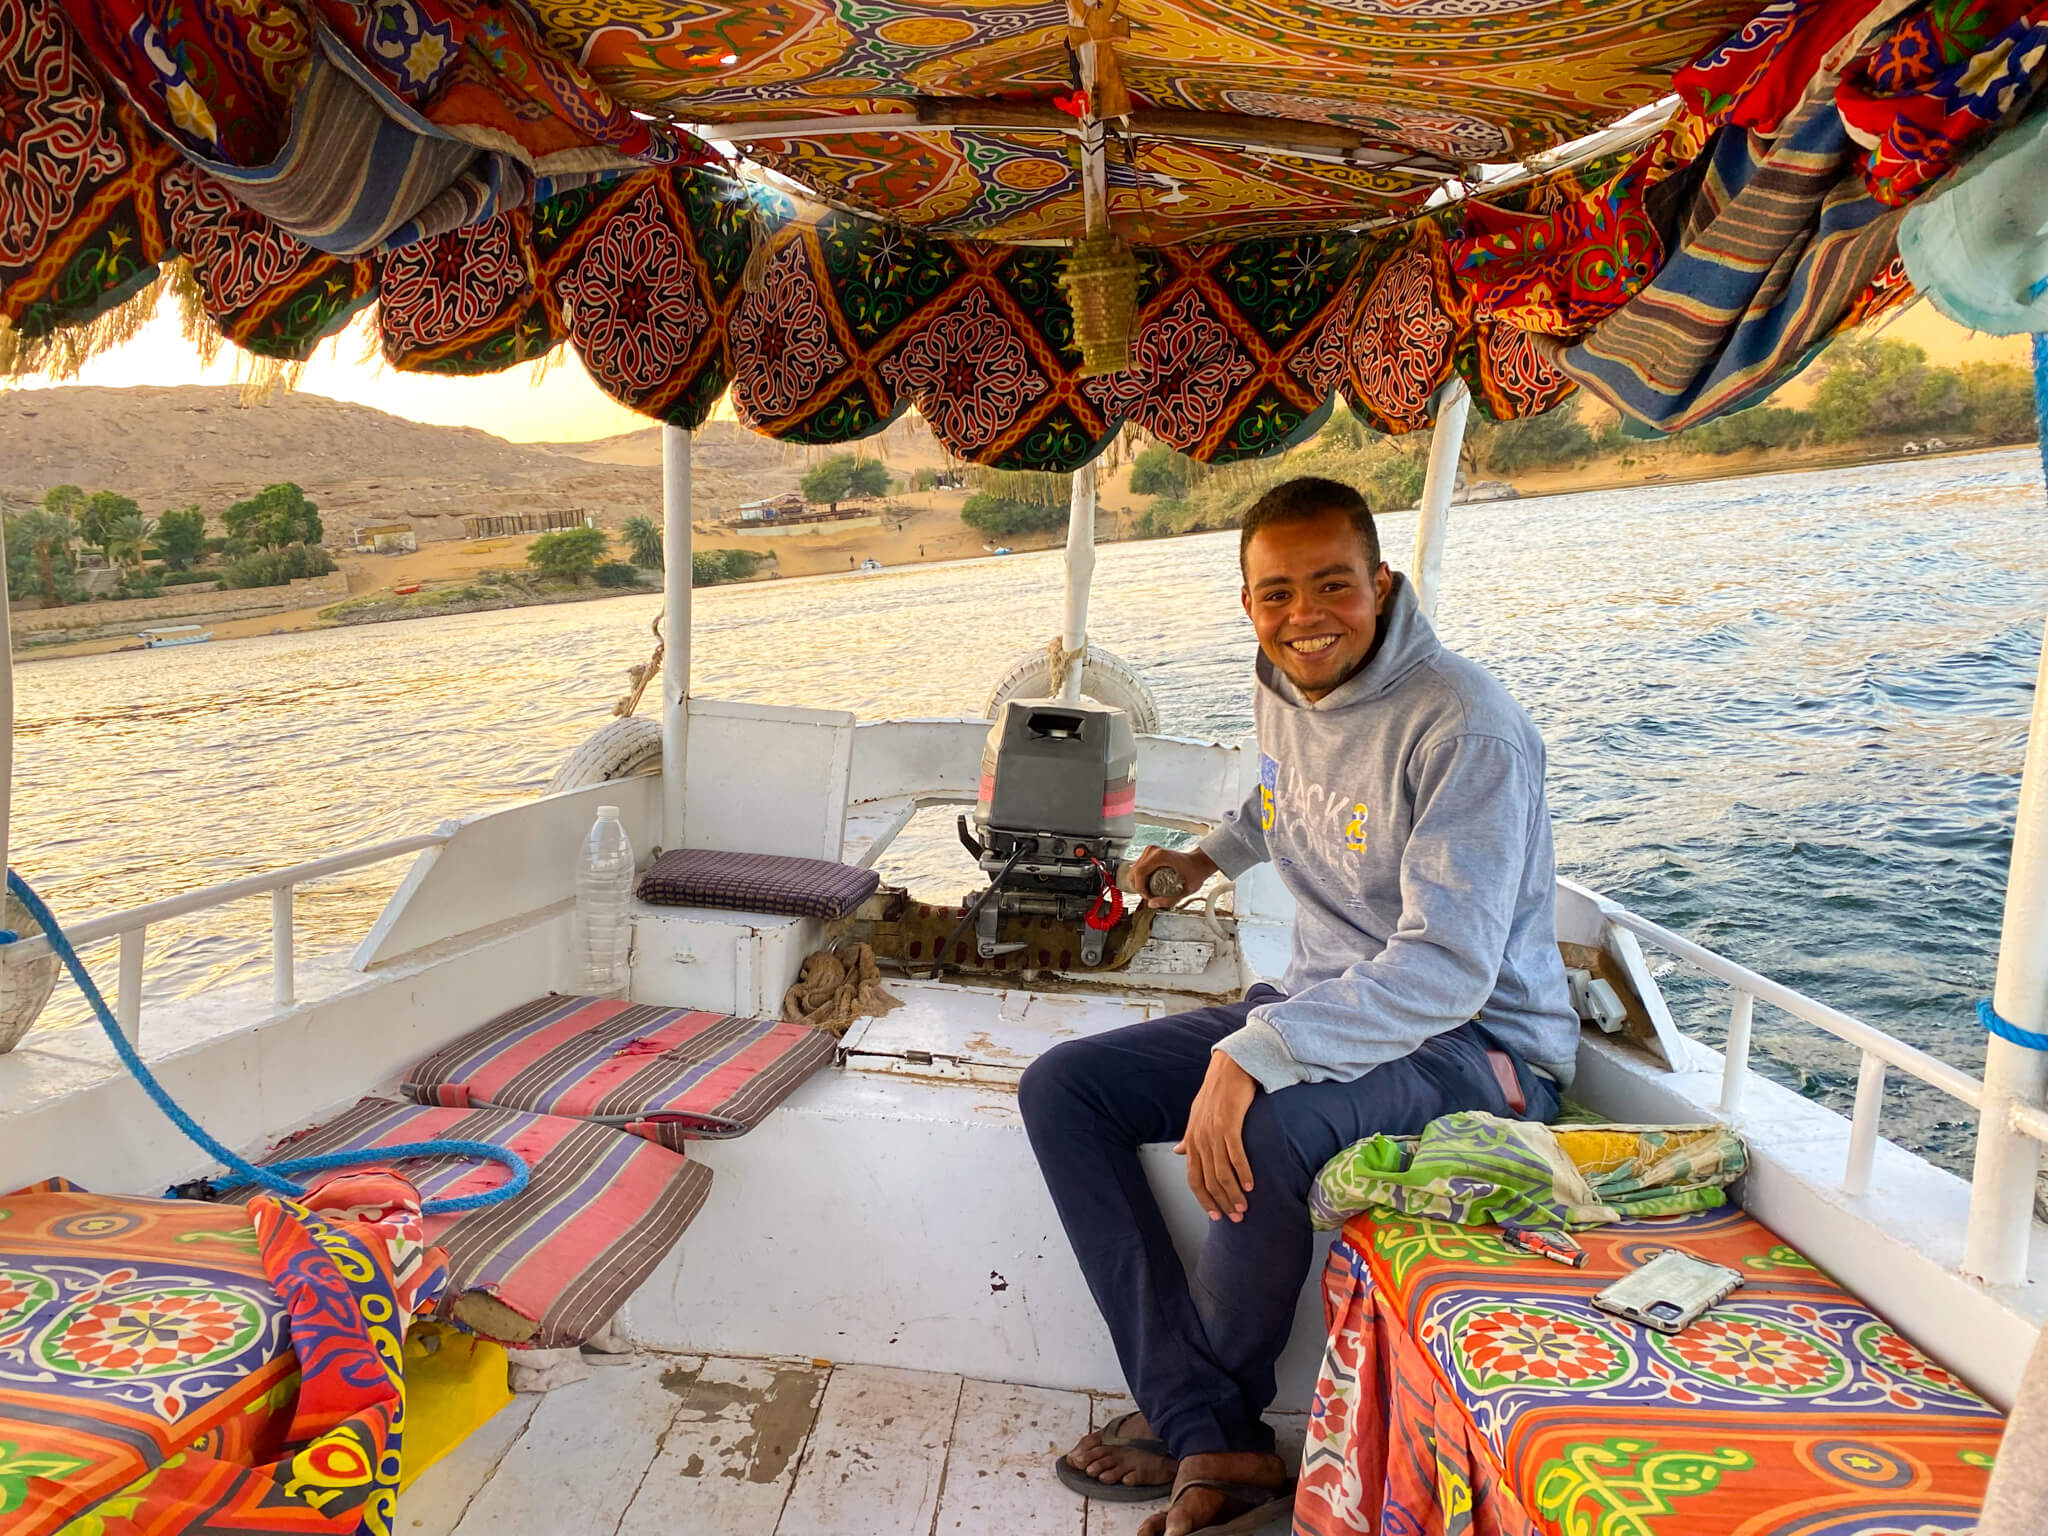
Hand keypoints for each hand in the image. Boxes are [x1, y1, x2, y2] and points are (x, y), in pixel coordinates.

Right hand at [1133, 845, 1216, 907]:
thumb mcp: (1185, 890)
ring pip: (1135, 870)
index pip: (1139, 873)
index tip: (1148, 897)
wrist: (1198, 862)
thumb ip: (1169, 900)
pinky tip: (1149, 885)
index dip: (1140, 888)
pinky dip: (1141, 878)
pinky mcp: (1150, 853)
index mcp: (1160, 856)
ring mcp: (1150, 851)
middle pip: (1135, 871)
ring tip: (1151, 891)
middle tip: (1150, 896)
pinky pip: (1139, 868)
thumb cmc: (1195, 873)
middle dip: (1139, 887)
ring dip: (1139, 883)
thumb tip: (1151, 904)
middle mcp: (1153, 851)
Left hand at [1176, 1051, 1257, 1220]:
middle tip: (1236, 1218)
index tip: (1217, 1216)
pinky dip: (1243, 1173)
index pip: (1194, 1180)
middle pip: (1208, 1181)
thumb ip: (1189, 1138)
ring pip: (1222, 1172)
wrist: (1229, 1067)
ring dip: (1234, 1193)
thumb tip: (1178, 1152)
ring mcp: (1213, 1132)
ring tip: (1245, 1207)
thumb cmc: (1215, 1093)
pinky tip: (1251, 1185)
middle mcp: (1199, 1140)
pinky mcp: (1228, 1124)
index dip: (1204, 1200)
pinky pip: (1235, 1155)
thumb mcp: (1197, 1116)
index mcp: (1192, 1141)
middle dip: (1222, 1202)